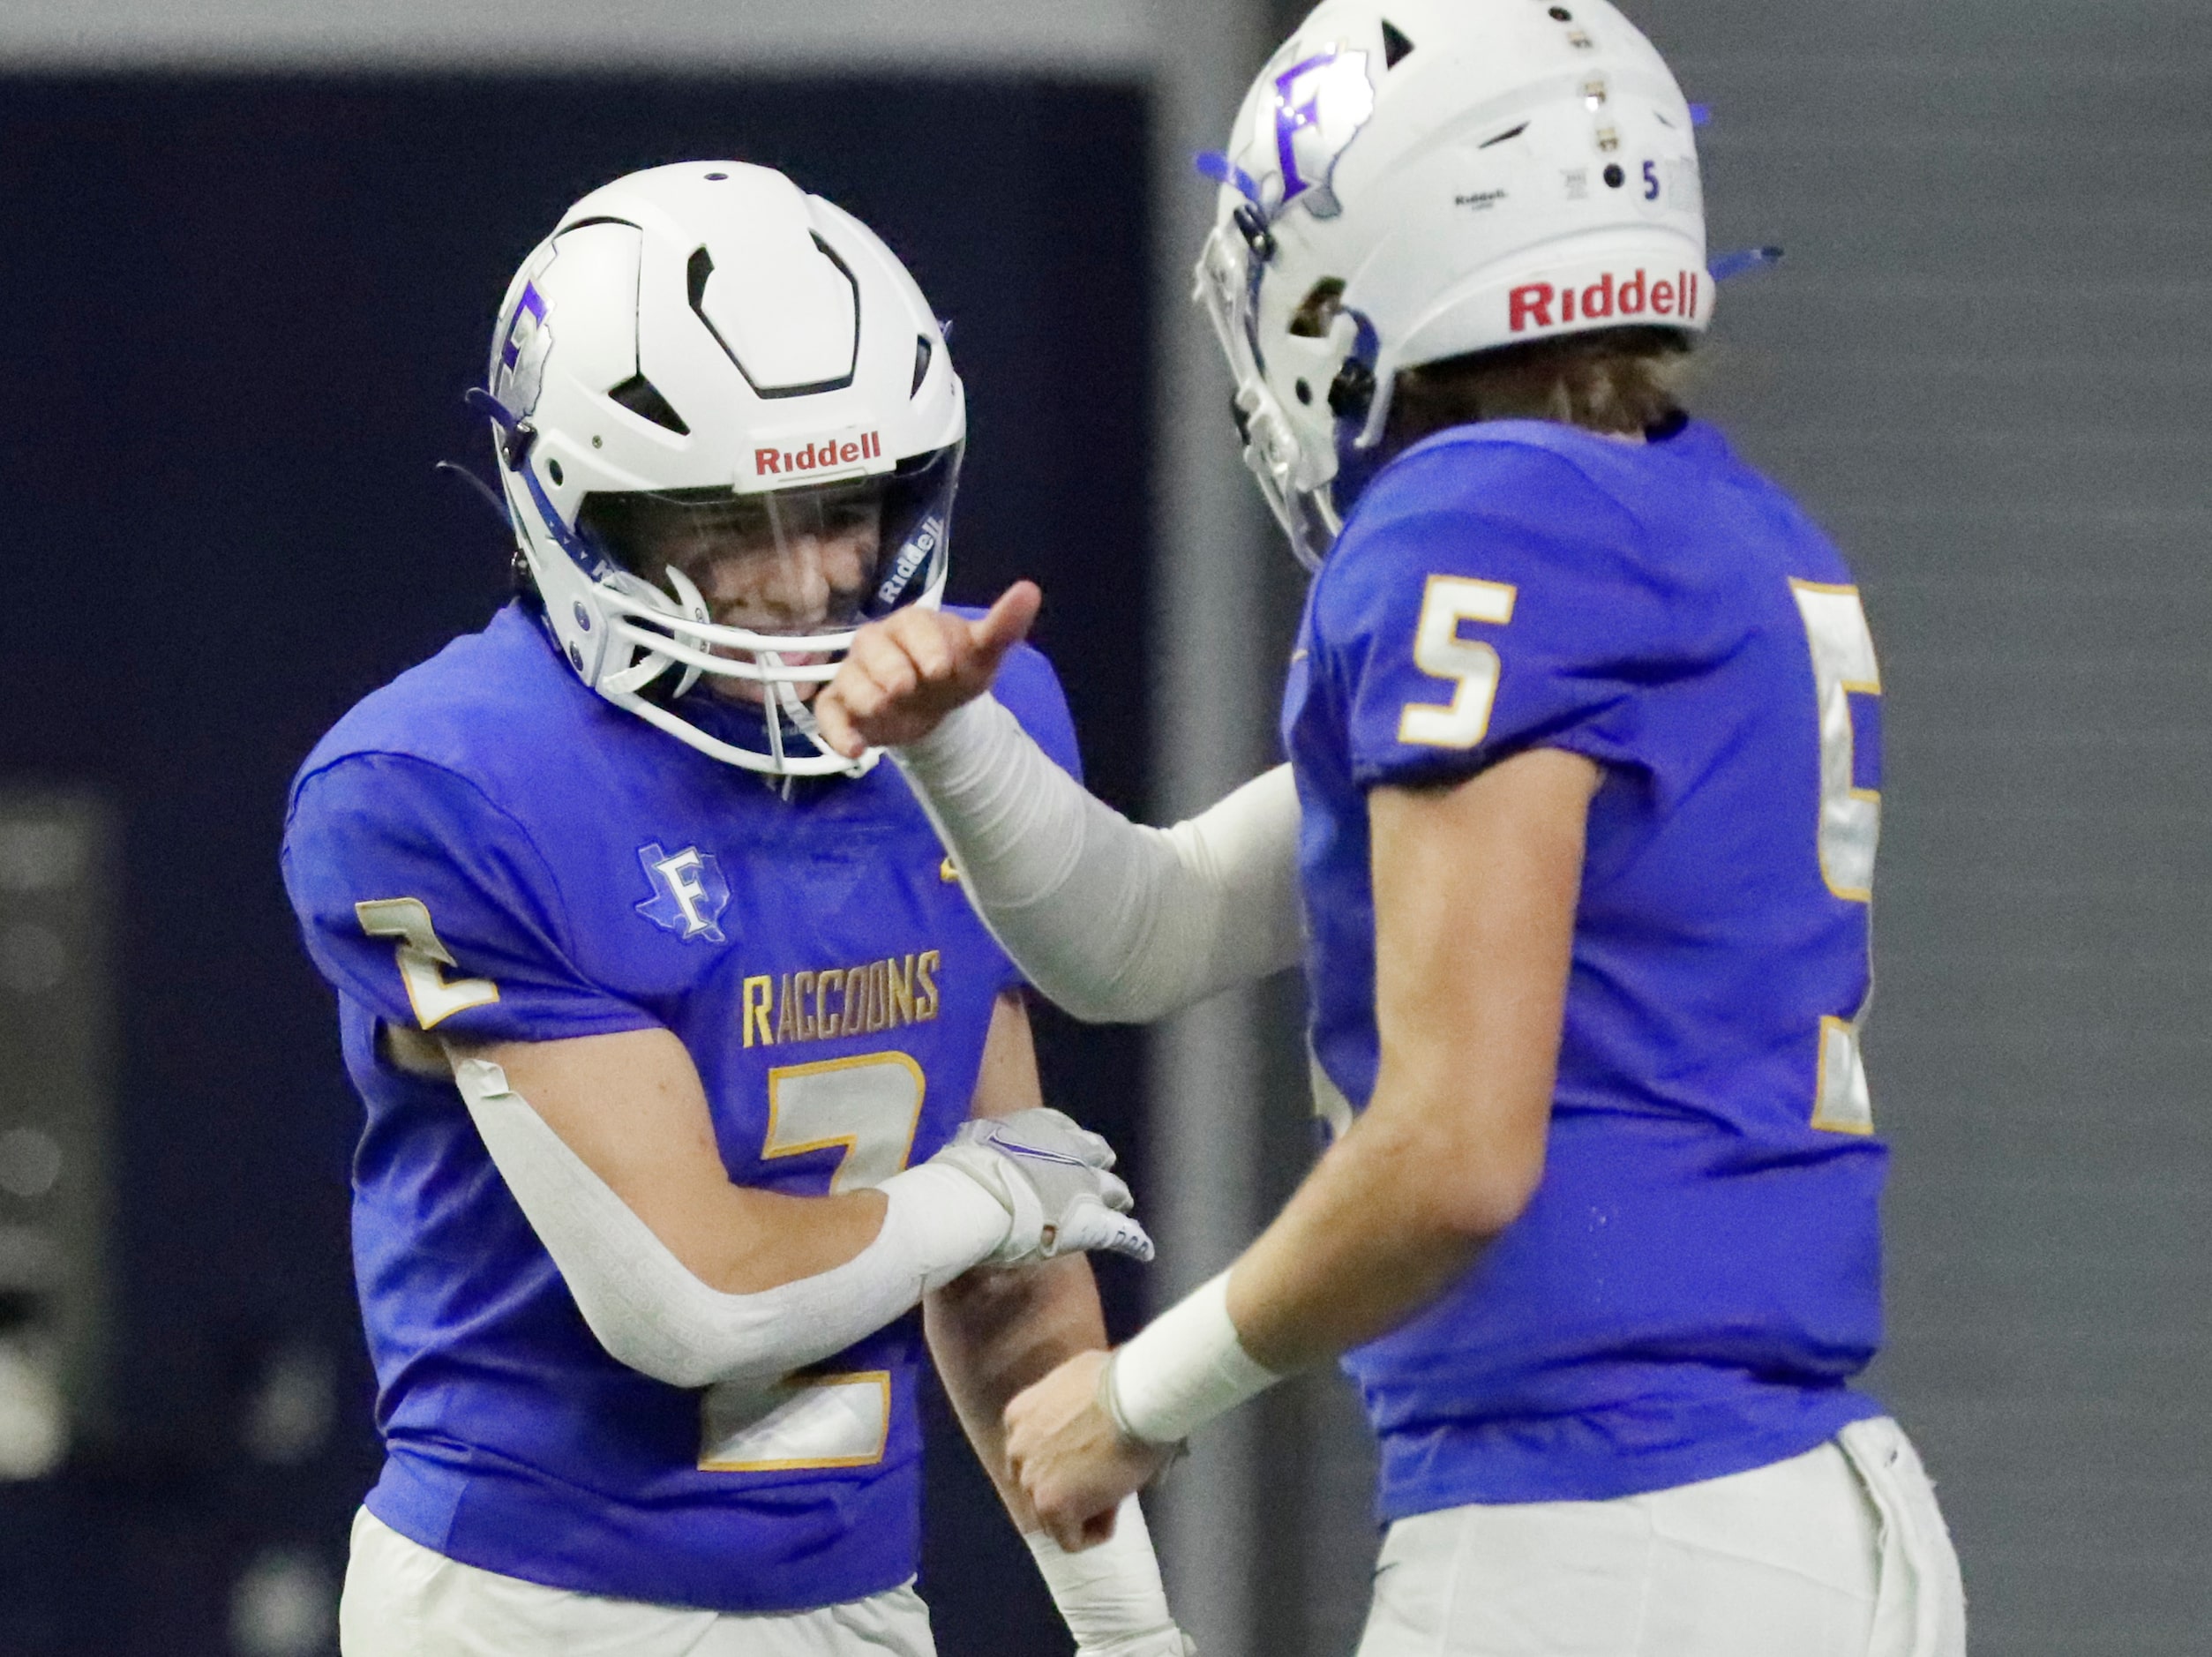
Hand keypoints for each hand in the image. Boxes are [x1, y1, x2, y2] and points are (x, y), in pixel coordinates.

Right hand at [814, 581, 1042, 757]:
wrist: (936, 704)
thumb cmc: (956, 670)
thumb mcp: (983, 654)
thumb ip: (1003, 626)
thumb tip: (1030, 590)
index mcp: (913, 624)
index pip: (913, 624)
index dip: (924, 645)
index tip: (941, 669)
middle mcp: (879, 643)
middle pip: (871, 645)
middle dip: (887, 666)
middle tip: (904, 687)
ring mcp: (857, 673)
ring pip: (849, 678)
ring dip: (864, 695)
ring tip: (883, 709)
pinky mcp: (842, 705)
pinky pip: (828, 712)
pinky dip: (836, 731)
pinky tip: (854, 750)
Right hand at [929, 1108, 1154, 1267]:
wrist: (979, 1195)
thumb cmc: (965, 1169)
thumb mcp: (973, 1143)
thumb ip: (983, 1144)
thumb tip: (970, 1146)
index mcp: (1039, 1128)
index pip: (1063, 1130)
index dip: (1068, 1141)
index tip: (1069, 1147)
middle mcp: (1069, 1151)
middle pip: (1094, 1154)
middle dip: (1097, 1163)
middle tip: (1100, 1171)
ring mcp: (1084, 1185)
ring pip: (1111, 1189)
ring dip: (1115, 1195)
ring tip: (1122, 1202)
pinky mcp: (1092, 1221)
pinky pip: (1121, 1232)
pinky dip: (1134, 1240)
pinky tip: (1144, 1249)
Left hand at [1006, 1350, 1173, 1549]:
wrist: (1135, 1396)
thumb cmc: (1124, 1381)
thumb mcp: (1081, 1377)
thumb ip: (1071, 1402)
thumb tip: (1094, 1411)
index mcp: (1019, 1415)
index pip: (1031, 1455)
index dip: (1065, 1462)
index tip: (1094, 1457)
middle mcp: (1016, 1447)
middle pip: (1037, 1485)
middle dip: (1070, 1487)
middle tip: (1105, 1478)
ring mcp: (1030, 1478)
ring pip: (1052, 1516)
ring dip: (1083, 1509)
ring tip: (1115, 1492)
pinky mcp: (1050, 1504)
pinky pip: (1070, 1539)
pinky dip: (1094, 1531)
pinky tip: (1115, 1510)